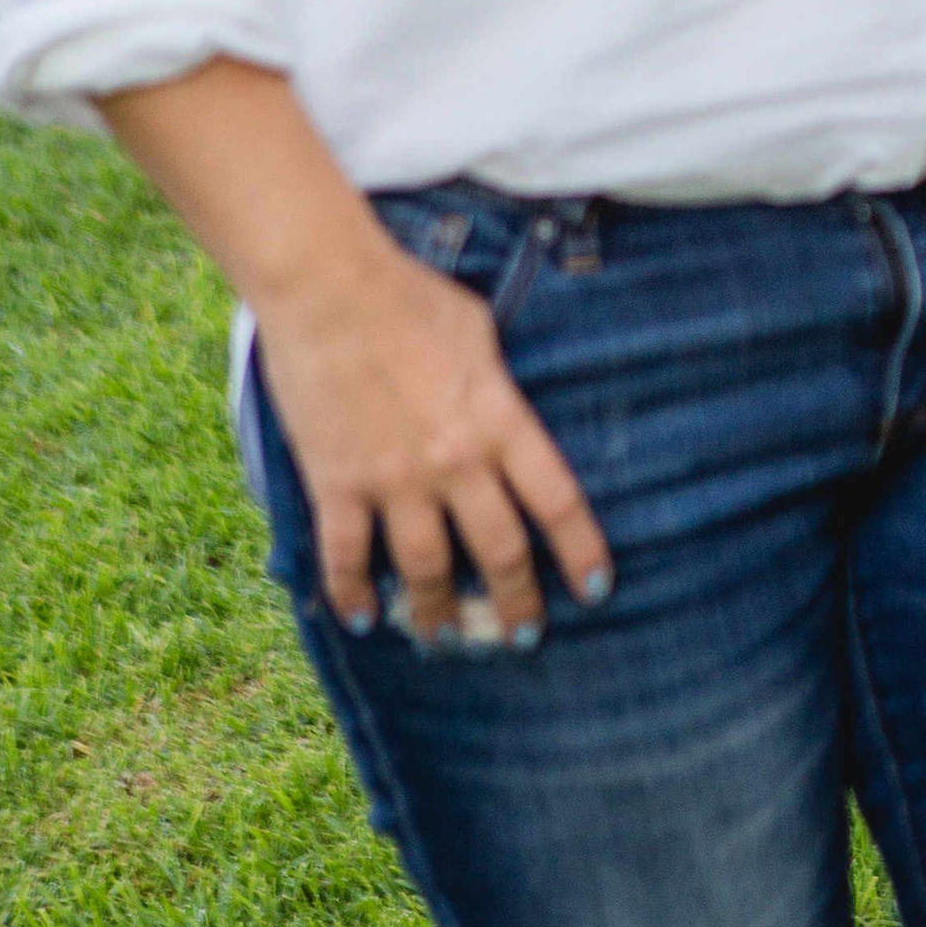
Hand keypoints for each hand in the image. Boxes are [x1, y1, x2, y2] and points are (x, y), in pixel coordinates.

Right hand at [255, 238, 611, 641]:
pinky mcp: (337, 484)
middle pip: (500, 552)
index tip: (596, 588)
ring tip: (444, 637)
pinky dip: (354, 595)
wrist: (329, 289)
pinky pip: (348, 559)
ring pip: (427, 571)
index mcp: (498, 420)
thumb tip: (509, 416)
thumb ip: (498, 388)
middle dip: (516, 603)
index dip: (581, 552)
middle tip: (523, 634)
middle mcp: (455, 461)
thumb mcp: (480, 333)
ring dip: (438, 613)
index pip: (557, 500)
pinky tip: (364, 617)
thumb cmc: (411, 296)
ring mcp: (394, 479)